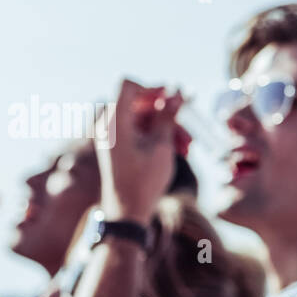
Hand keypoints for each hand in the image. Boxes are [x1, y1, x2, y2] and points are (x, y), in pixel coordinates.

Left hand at [94, 80, 187, 223]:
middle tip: (186, 124)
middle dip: (165, 112)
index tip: (172, 98)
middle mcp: (109, 125)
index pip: (128, 86)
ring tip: (187, 145)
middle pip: (139, 103)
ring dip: (166, 127)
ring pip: (144, 119)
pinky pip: (140, 132)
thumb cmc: (143, 179)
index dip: (152, 88)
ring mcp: (113, 136)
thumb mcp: (161, 145)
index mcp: (115, 121)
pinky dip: (157, 136)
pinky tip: (178, 149)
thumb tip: (177, 93)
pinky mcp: (119, 146)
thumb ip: (168, 116)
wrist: (128, 210)